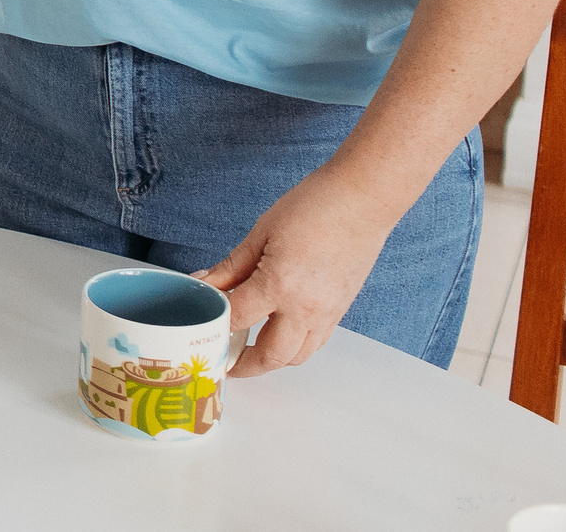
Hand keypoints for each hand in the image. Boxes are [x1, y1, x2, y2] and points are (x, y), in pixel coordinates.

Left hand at [196, 168, 399, 375]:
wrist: (363, 201)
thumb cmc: (313, 207)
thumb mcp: (261, 233)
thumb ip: (231, 267)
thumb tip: (205, 284)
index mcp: (279, 286)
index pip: (237, 318)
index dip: (215, 322)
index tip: (202, 323)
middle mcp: (306, 309)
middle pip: (270, 356)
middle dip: (244, 364)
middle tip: (224, 359)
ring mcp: (327, 314)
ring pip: (297, 356)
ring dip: (272, 360)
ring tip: (250, 350)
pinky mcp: (340, 310)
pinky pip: (316, 343)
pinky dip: (295, 347)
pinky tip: (280, 333)